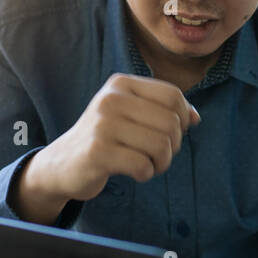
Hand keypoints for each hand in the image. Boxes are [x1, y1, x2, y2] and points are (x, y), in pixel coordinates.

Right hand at [38, 73, 199, 201]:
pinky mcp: (98, 152)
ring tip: (148, 165)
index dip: (182, 118)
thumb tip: (195, 118)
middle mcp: (110, 99)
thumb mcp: (131, 115)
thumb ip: (163, 111)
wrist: (62, 164)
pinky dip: (145, 174)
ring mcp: (102, 125)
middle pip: (171, 122)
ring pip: (161, 145)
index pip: (172, 96)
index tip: (171, 133)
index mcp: (121, 84)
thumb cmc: (106, 139)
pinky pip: (143, 165)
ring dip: (161, 163)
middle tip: (158, 155)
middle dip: (173, 146)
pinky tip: (134, 172)